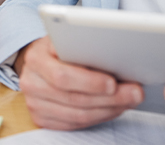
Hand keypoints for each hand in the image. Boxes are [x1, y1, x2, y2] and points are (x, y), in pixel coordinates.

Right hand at [17, 36, 143, 129]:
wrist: (37, 62)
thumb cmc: (57, 49)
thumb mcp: (64, 39)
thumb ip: (80, 47)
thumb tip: (114, 57)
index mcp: (35, 59)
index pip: (62, 76)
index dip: (90, 82)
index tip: (113, 82)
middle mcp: (31, 82)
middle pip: (74, 99)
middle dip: (109, 98)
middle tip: (134, 93)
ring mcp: (34, 103)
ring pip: (77, 115)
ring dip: (108, 110)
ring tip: (129, 101)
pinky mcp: (41, 118)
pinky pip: (75, 124)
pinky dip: (99, 118)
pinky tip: (114, 108)